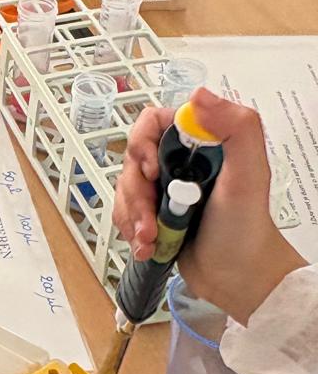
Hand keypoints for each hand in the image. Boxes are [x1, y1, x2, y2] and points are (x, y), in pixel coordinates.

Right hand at [114, 88, 305, 325]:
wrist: (238, 278)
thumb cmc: (247, 228)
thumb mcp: (250, 174)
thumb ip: (236, 129)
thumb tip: (199, 95)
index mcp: (202, 143)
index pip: (154, 122)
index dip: (143, 143)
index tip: (153, 170)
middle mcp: (181, 162)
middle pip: (134, 159)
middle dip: (137, 191)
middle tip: (152, 214)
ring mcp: (165, 189)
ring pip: (125, 188)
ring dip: (132, 215)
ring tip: (150, 237)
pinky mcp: (154, 214)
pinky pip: (124, 212)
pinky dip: (131, 230)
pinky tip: (147, 245)